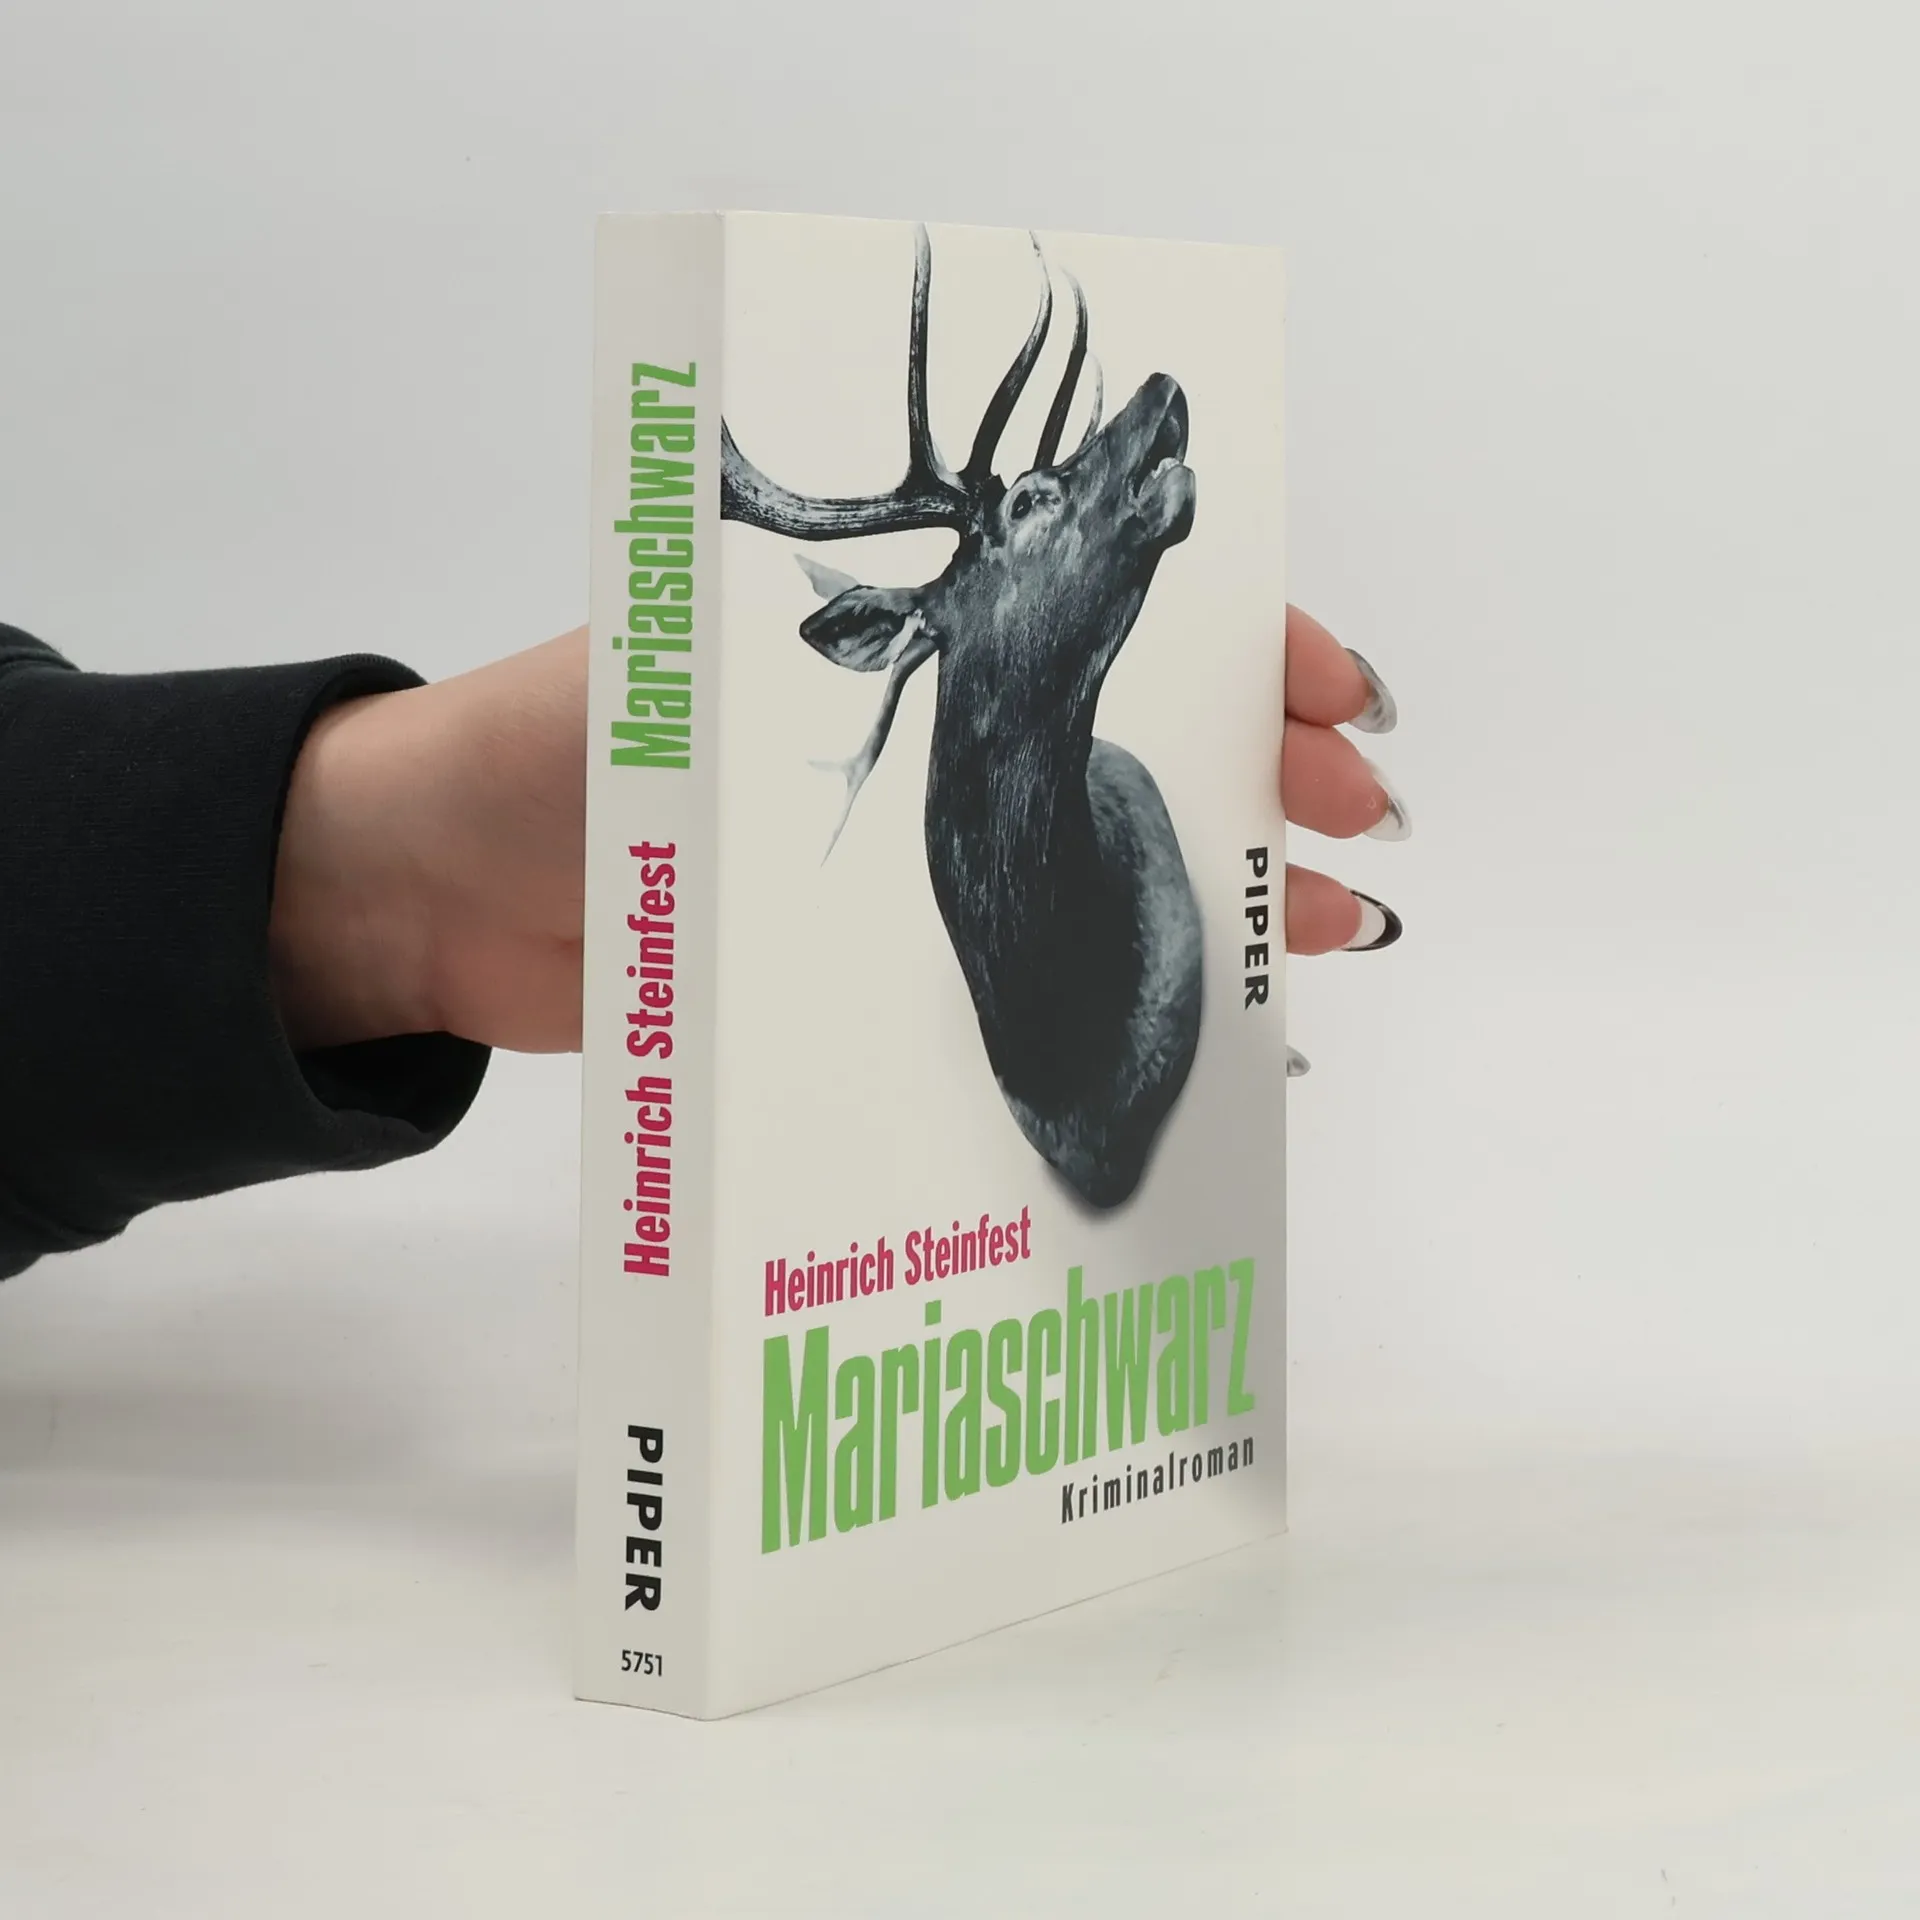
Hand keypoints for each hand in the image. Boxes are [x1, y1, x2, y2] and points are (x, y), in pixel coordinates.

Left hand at [268, 607, 1403, 1054]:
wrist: (426, 897)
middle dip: (1259, 763)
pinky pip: (1031, 944)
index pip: (1096, 612)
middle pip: (1131, 727)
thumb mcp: (691, 686)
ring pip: (1101, 840)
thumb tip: (1001, 652)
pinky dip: (1123, 962)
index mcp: (883, 642)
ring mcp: (905, 844)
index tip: (1325, 689)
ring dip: (1220, 869)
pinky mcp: (873, 946)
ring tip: (1324, 925)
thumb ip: (813, 672)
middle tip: (1351, 821)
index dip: (1227, 641)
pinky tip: (1216, 1008)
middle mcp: (915, 733)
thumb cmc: (536, 756)